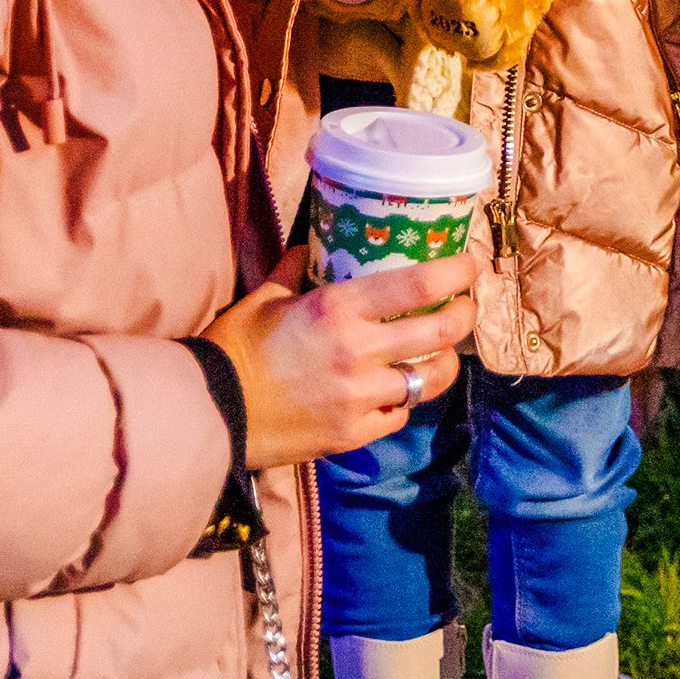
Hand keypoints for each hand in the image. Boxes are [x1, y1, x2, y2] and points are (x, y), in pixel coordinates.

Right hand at [203, 246, 475, 466]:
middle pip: (442, 331)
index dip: (457, 273)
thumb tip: (313, 244)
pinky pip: (399, 413)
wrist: (210, 413)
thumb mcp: (265, 298)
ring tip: (443, 353)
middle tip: (466, 307)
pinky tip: (398, 390)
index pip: (420, 285)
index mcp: (339, 309)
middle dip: (466, 315)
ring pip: (431, 378)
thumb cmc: (233, 348)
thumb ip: (295, 268)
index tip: (469, 266)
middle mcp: (359, 352)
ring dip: (444, 362)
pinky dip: (403, 400)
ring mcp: (360, 397)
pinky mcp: (354, 434)